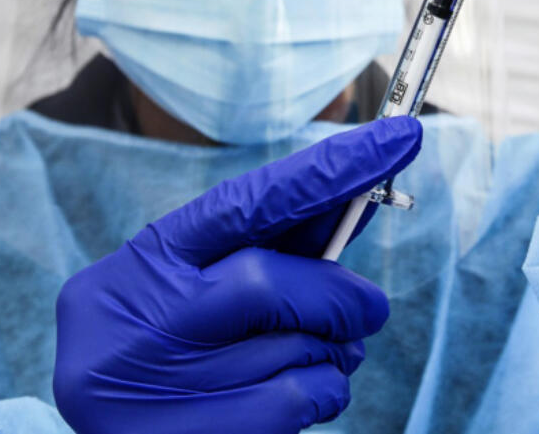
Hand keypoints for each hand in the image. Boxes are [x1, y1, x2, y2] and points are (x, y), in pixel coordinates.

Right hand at [52, 117, 422, 432]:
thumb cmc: (156, 347)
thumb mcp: (182, 283)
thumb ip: (257, 247)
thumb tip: (349, 204)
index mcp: (146, 259)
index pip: (248, 201)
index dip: (328, 169)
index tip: (396, 137)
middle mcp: (142, 317)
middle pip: (272, 281)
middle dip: (338, 294)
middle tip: (368, 308)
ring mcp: (159, 383)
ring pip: (297, 347)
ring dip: (333, 348)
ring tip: (324, 353)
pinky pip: (298, 401)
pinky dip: (325, 390)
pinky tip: (312, 389)